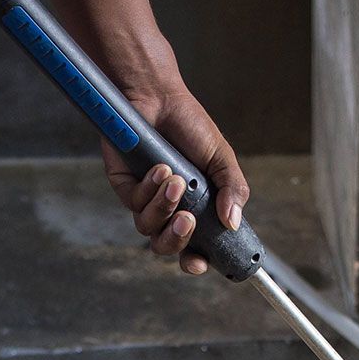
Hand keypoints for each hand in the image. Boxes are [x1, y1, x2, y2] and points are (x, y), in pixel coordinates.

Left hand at [102, 87, 249, 276]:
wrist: (159, 97)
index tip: (200, 261)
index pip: (194, 248)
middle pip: (166, 247)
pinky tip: (160, 166)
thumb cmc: (191, 127)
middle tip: (187, 219)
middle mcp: (168, 210)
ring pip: (148, 228)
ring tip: (175, 179)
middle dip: (176, 239)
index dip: (195, 261)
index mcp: (195, 209)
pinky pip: (134, 203)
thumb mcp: (221, 159)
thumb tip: (233, 223)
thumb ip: (233, 190)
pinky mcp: (125, 186)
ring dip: (163, 207)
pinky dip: (149, 188)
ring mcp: (145, 200)